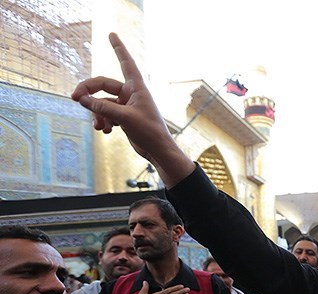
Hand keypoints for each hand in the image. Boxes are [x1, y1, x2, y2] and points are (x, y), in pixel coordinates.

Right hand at [70, 33, 194, 185]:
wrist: (158, 151)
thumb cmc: (149, 132)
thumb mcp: (124, 118)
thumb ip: (103, 108)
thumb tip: (83, 99)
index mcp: (137, 87)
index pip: (125, 62)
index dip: (118, 48)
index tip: (112, 34)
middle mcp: (131, 93)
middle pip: (103, 85)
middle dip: (88, 92)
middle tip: (74, 98)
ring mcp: (127, 105)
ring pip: (102, 103)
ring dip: (97, 114)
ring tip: (98, 126)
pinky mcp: (124, 117)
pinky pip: (106, 114)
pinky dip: (102, 121)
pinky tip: (105, 131)